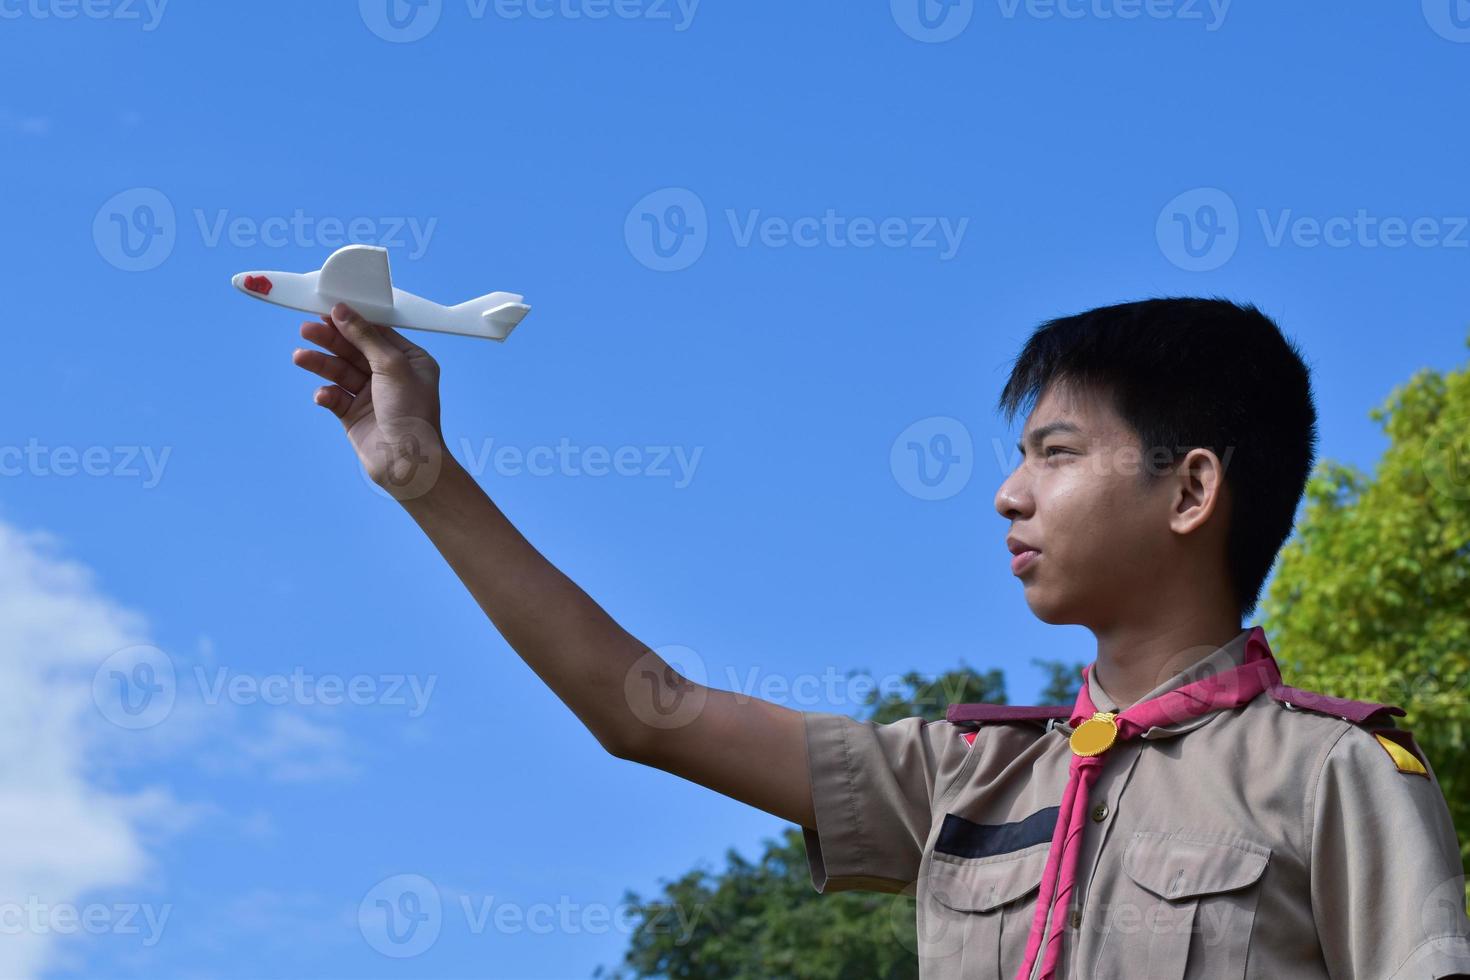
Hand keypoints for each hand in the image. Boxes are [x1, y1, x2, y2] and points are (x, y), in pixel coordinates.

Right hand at [292, 303, 448, 498]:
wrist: (406, 463)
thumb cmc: (411, 414)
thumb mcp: (391, 366)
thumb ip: (365, 337)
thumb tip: (343, 311)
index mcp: (410, 361)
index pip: (377, 333)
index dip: (352, 322)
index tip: (328, 310)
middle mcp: (392, 376)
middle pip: (354, 350)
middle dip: (331, 340)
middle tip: (307, 329)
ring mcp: (372, 396)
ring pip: (341, 372)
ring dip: (321, 364)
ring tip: (300, 357)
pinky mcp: (355, 415)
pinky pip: (335, 397)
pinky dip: (327, 394)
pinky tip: (324, 395)